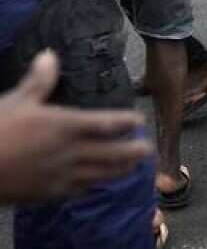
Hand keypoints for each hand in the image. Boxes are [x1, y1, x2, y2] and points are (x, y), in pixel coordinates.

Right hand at [0, 50, 150, 204]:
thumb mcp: (16, 101)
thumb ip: (39, 81)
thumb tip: (49, 55)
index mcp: (65, 125)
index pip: (108, 124)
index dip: (127, 123)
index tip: (138, 121)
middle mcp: (70, 152)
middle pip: (114, 153)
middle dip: (134, 152)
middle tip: (147, 148)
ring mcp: (61, 175)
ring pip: (102, 174)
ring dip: (121, 170)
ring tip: (134, 167)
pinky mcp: (49, 194)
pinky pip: (80, 190)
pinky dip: (94, 185)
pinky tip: (99, 184)